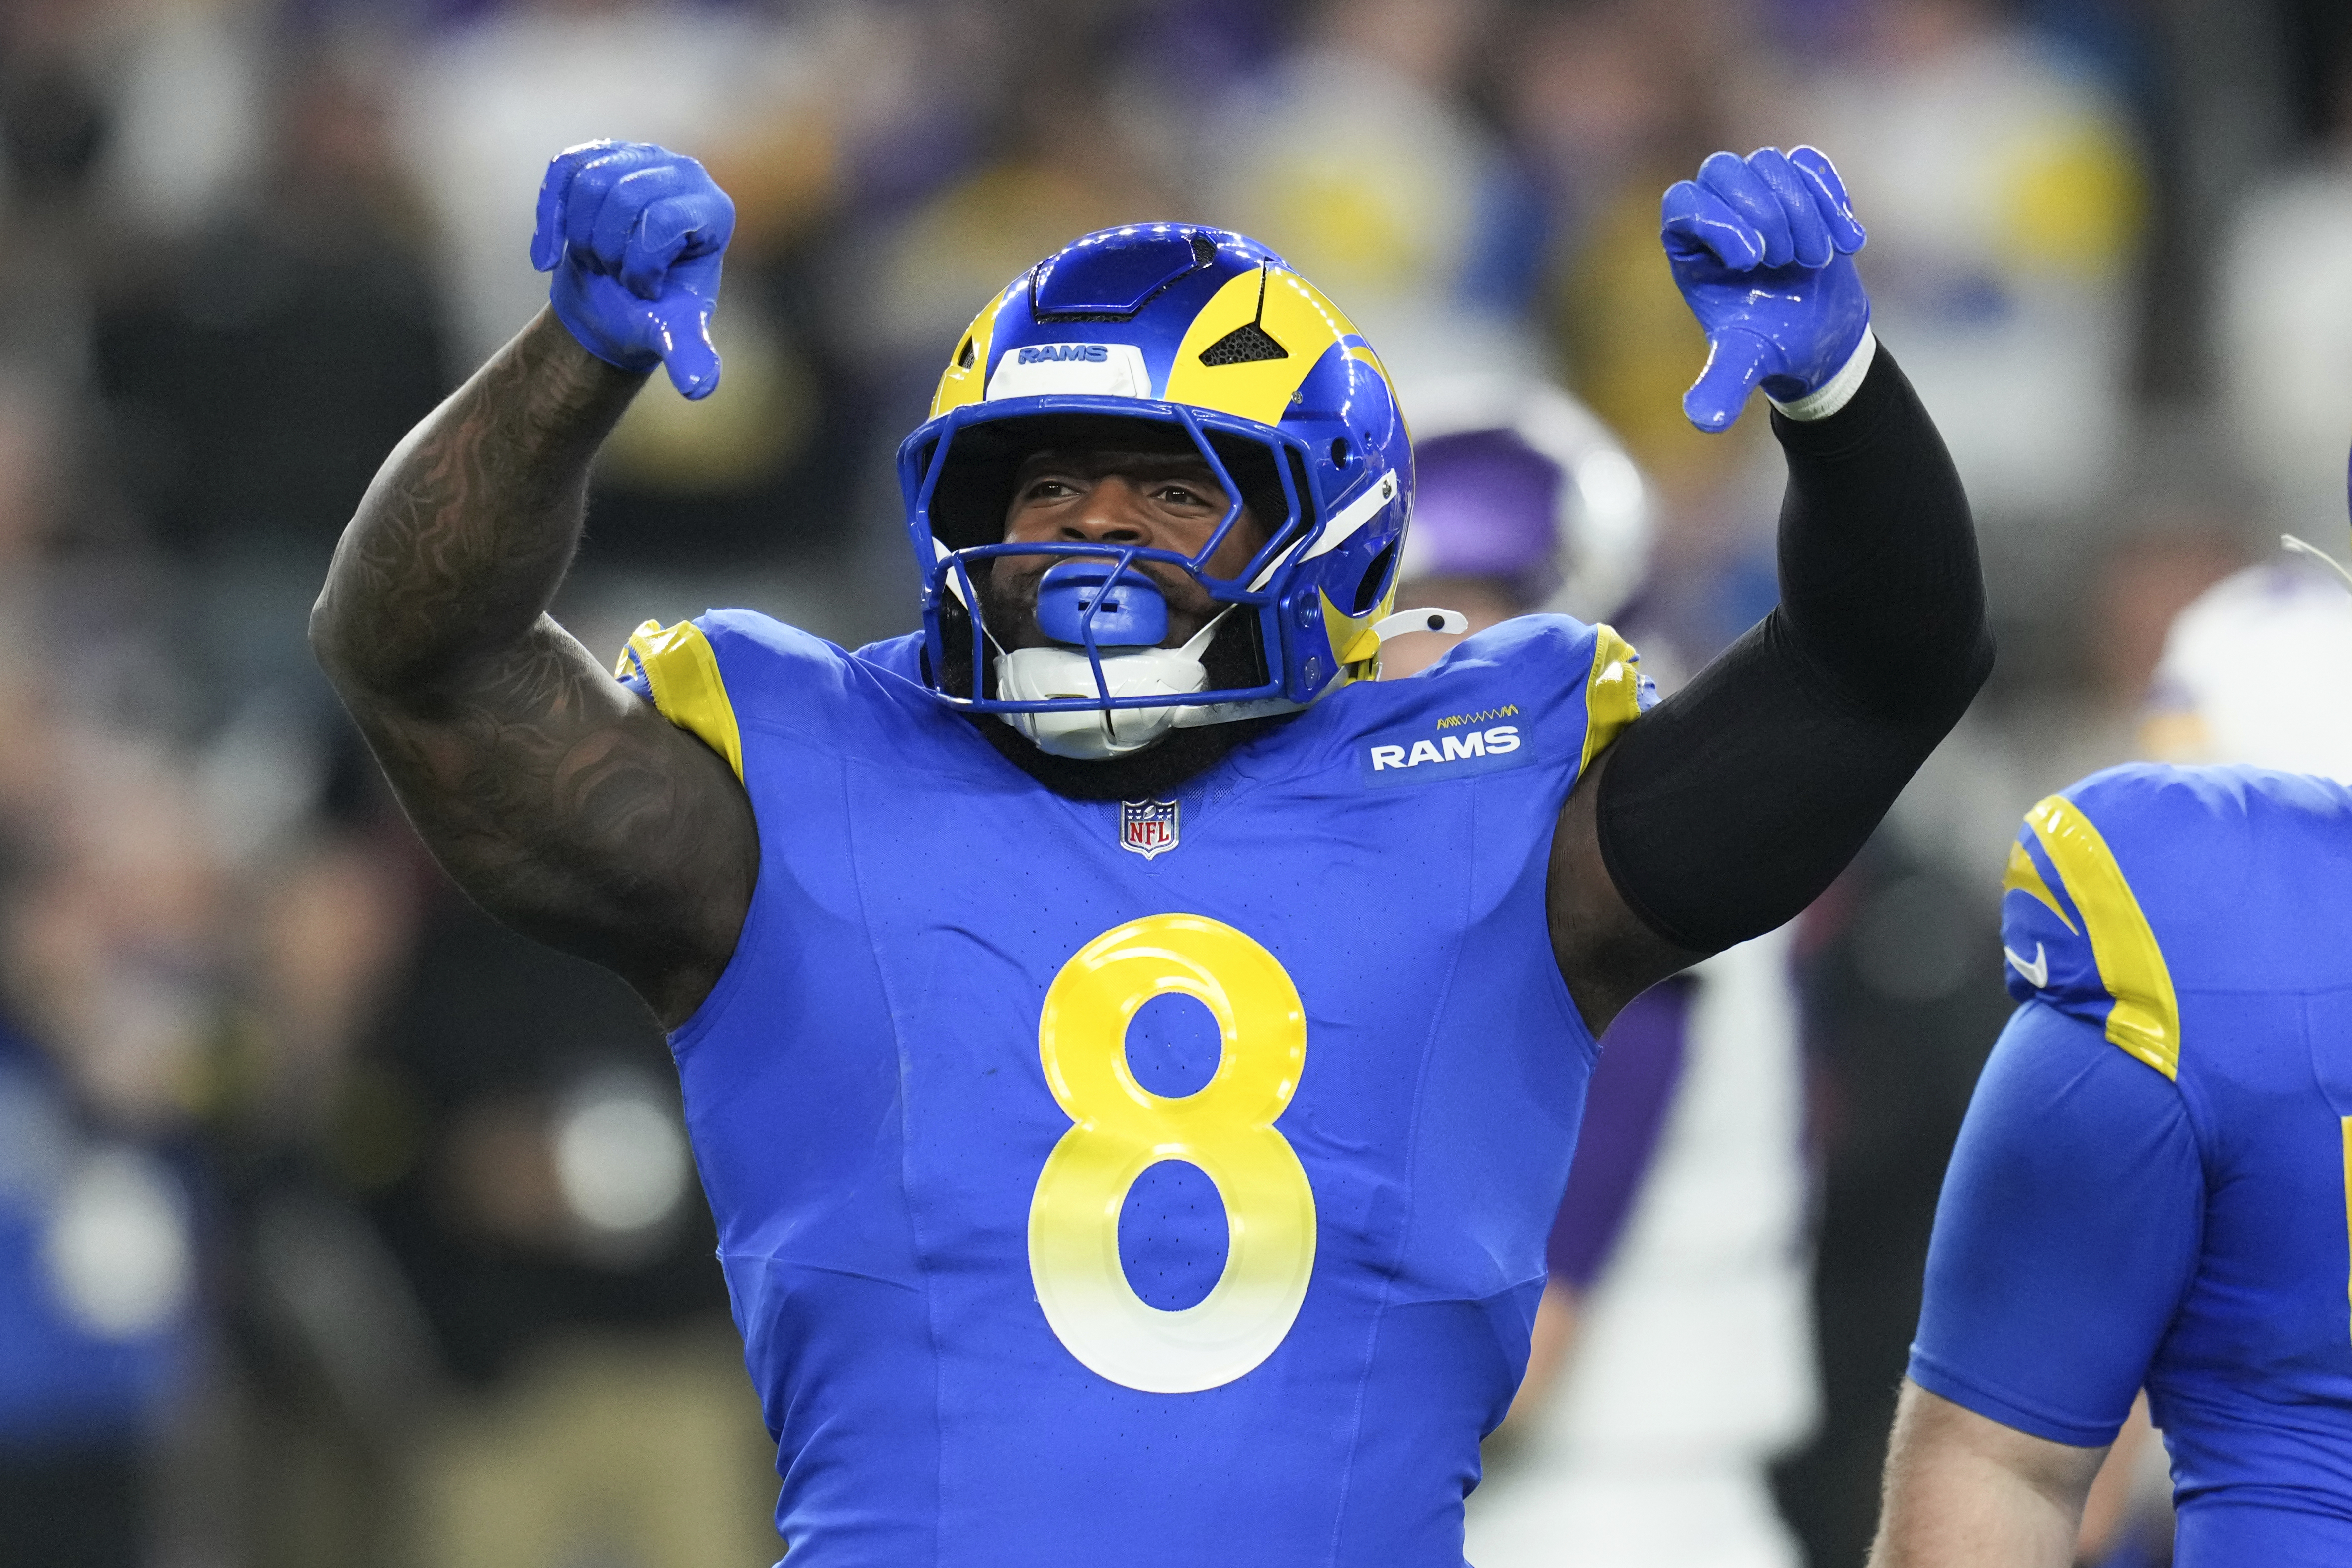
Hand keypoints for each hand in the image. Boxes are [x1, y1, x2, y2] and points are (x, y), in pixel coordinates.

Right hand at [531, 140, 734, 399]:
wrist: (613, 303)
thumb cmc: (650, 314)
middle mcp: (684, 172)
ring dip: (583, 235)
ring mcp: (641, 156)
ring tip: (600, 259)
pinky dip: (550, 219)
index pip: (661, 221)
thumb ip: (688, 353)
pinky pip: (561, 173)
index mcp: (713, 210)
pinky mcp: (600, 153)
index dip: (639, 264)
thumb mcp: (670, 334)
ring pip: (589, 182)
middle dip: (608, 250)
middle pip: (622, 196)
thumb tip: (699, 387)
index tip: (643, 288)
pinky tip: (550, 255)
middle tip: (616, 274)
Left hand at [1661, 146, 1868, 431]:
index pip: (1682, 204)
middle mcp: (1717, 212)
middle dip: (1763, 210)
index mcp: (1690, 248)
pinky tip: (1849, 241)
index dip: (1715, 221)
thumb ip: (1722, 385)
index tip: (1751, 260)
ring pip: (1768, 163)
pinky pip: (1808, 162)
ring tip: (1817, 260)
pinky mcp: (1799, 187)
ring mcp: (1758, 194)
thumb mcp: (1745, 365)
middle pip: (1722, 169)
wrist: (1818, 335)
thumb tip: (1703, 420)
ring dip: (1801, 209)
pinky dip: (1831, 194)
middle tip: (1788, 261)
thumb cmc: (1771, 346)